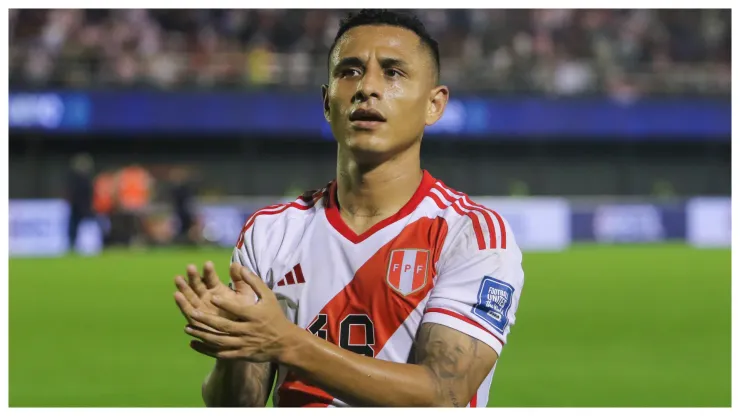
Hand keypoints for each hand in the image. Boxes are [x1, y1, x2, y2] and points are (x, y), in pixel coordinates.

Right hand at [173, 262, 256, 331]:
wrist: (242, 333)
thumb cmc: (244, 312)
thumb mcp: (245, 294)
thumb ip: (240, 281)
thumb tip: (236, 264)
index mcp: (217, 289)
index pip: (211, 278)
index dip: (209, 271)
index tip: (208, 263)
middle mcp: (206, 296)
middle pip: (198, 284)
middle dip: (193, 276)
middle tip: (190, 267)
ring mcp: (200, 306)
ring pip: (190, 295)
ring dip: (184, 287)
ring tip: (178, 278)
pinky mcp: (196, 318)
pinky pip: (188, 310)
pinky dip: (182, 303)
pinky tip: (177, 295)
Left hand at [178, 265, 297, 362]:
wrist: (284, 343)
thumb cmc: (275, 316)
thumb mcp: (268, 296)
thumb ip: (254, 282)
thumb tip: (240, 266)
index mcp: (255, 316)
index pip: (238, 310)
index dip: (225, 304)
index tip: (211, 297)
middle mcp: (248, 331)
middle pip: (225, 326)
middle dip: (207, 320)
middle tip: (192, 312)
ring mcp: (243, 344)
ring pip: (219, 341)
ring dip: (203, 335)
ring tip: (187, 328)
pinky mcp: (240, 355)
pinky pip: (220, 354)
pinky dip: (206, 350)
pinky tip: (193, 344)